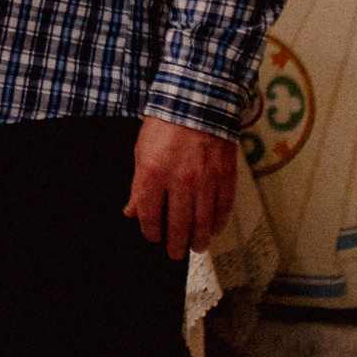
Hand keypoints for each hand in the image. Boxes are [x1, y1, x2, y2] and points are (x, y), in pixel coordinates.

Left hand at [124, 118, 239, 259]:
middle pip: (178, 224)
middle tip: (175, 253)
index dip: (150, 231)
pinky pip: (223, 207)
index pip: (150, 216)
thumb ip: (138, 186)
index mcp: (154, 175)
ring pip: (203, 221)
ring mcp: (205, 181)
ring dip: (199, 239)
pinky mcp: (225, 176)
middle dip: (175, 243)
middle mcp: (180, 182)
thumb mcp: (140, 153)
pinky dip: (219, 222)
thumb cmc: (164, 126)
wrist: (196, 102)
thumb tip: (131, 211)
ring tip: (196, 248)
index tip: (152, 236)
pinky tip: (214, 229)